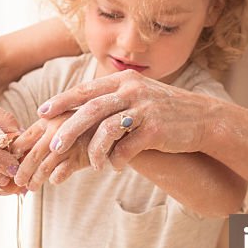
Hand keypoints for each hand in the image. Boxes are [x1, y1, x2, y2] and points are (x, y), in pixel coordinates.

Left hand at [11, 113, 93, 189]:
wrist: (116, 131)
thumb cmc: (86, 129)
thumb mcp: (63, 126)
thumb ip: (45, 136)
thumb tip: (19, 153)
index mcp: (49, 120)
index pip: (23, 138)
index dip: (14, 154)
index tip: (10, 164)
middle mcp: (58, 129)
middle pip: (32, 154)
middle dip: (22, 171)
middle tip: (17, 182)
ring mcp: (70, 143)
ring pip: (45, 166)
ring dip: (36, 179)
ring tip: (31, 188)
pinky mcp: (82, 157)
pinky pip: (63, 171)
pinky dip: (56, 178)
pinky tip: (54, 180)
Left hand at [37, 70, 216, 169]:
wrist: (205, 119)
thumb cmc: (166, 110)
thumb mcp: (140, 94)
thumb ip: (114, 96)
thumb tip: (81, 107)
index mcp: (125, 80)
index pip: (86, 89)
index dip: (62, 101)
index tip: (43, 112)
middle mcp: (133, 90)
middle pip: (91, 109)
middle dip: (69, 129)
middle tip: (53, 146)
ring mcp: (145, 109)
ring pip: (107, 129)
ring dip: (94, 150)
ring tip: (92, 164)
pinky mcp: (156, 130)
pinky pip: (127, 148)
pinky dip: (117, 160)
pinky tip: (114, 167)